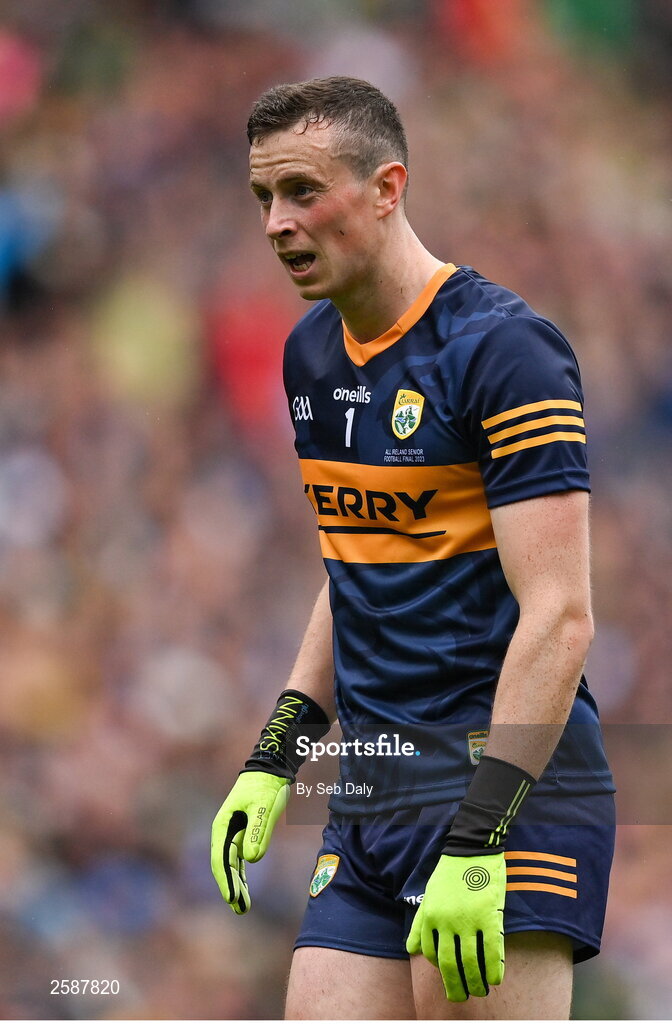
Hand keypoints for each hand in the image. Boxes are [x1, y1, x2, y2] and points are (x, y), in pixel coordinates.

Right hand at [211, 771, 288, 913]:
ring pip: (232, 865)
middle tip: (239, 909)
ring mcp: (233, 834)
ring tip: (241, 907)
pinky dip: (242, 875)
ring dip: (236, 885)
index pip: (221, 858)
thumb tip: (251, 859)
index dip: (225, 880)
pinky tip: (244, 890)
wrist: (270, 771)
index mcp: (223, 825)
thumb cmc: (265, 786)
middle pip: (224, 865)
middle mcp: (224, 832)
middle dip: (231, 887)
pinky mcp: (244, 835)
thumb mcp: (263, 807)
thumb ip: (258, 830)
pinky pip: (239, 860)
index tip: (231, 898)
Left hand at [406, 853, 505, 1000]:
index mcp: (431, 916)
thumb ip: (421, 923)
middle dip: (455, 985)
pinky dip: (494, 969)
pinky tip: (496, 979)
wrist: (470, 848)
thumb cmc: (449, 873)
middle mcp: (447, 921)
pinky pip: (492, 950)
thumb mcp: (428, 896)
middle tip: (460, 998)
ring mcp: (469, 920)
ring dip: (476, 982)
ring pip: (471, 961)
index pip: (432, 953)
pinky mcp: (489, 916)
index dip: (440, 969)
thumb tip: (412, 950)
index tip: (449, 975)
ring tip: (481, 992)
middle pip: (449, 963)